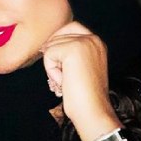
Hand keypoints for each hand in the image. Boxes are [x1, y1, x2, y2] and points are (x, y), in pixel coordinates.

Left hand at [41, 21, 120, 140]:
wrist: (92, 111)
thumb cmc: (82, 95)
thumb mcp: (78, 67)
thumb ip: (67, 51)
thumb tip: (44, 45)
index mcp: (96, 42)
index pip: (68, 28)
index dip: (57, 44)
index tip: (61, 64)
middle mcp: (93, 38)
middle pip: (56, 36)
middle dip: (54, 56)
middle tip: (65, 76)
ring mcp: (84, 42)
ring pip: (50, 46)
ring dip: (53, 67)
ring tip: (67, 80)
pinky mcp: (74, 49)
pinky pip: (48, 55)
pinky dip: (51, 71)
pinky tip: (64, 82)